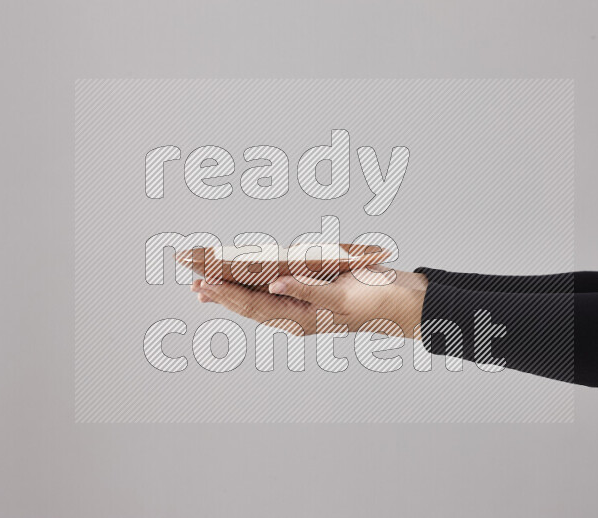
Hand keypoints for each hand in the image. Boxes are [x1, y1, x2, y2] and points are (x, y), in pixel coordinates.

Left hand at [192, 270, 427, 337]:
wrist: (406, 303)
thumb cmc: (380, 300)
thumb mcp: (344, 296)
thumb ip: (309, 291)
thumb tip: (276, 287)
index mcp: (303, 319)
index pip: (255, 306)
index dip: (227, 294)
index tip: (202, 282)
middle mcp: (299, 316)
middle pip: (250, 306)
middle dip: (220, 293)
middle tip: (191, 278)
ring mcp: (305, 309)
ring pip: (259, 302)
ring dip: (232, 293)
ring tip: (204, 284)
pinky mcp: (313, 298)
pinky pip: (274, 295)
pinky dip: (253, 288)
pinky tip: (242, 284)